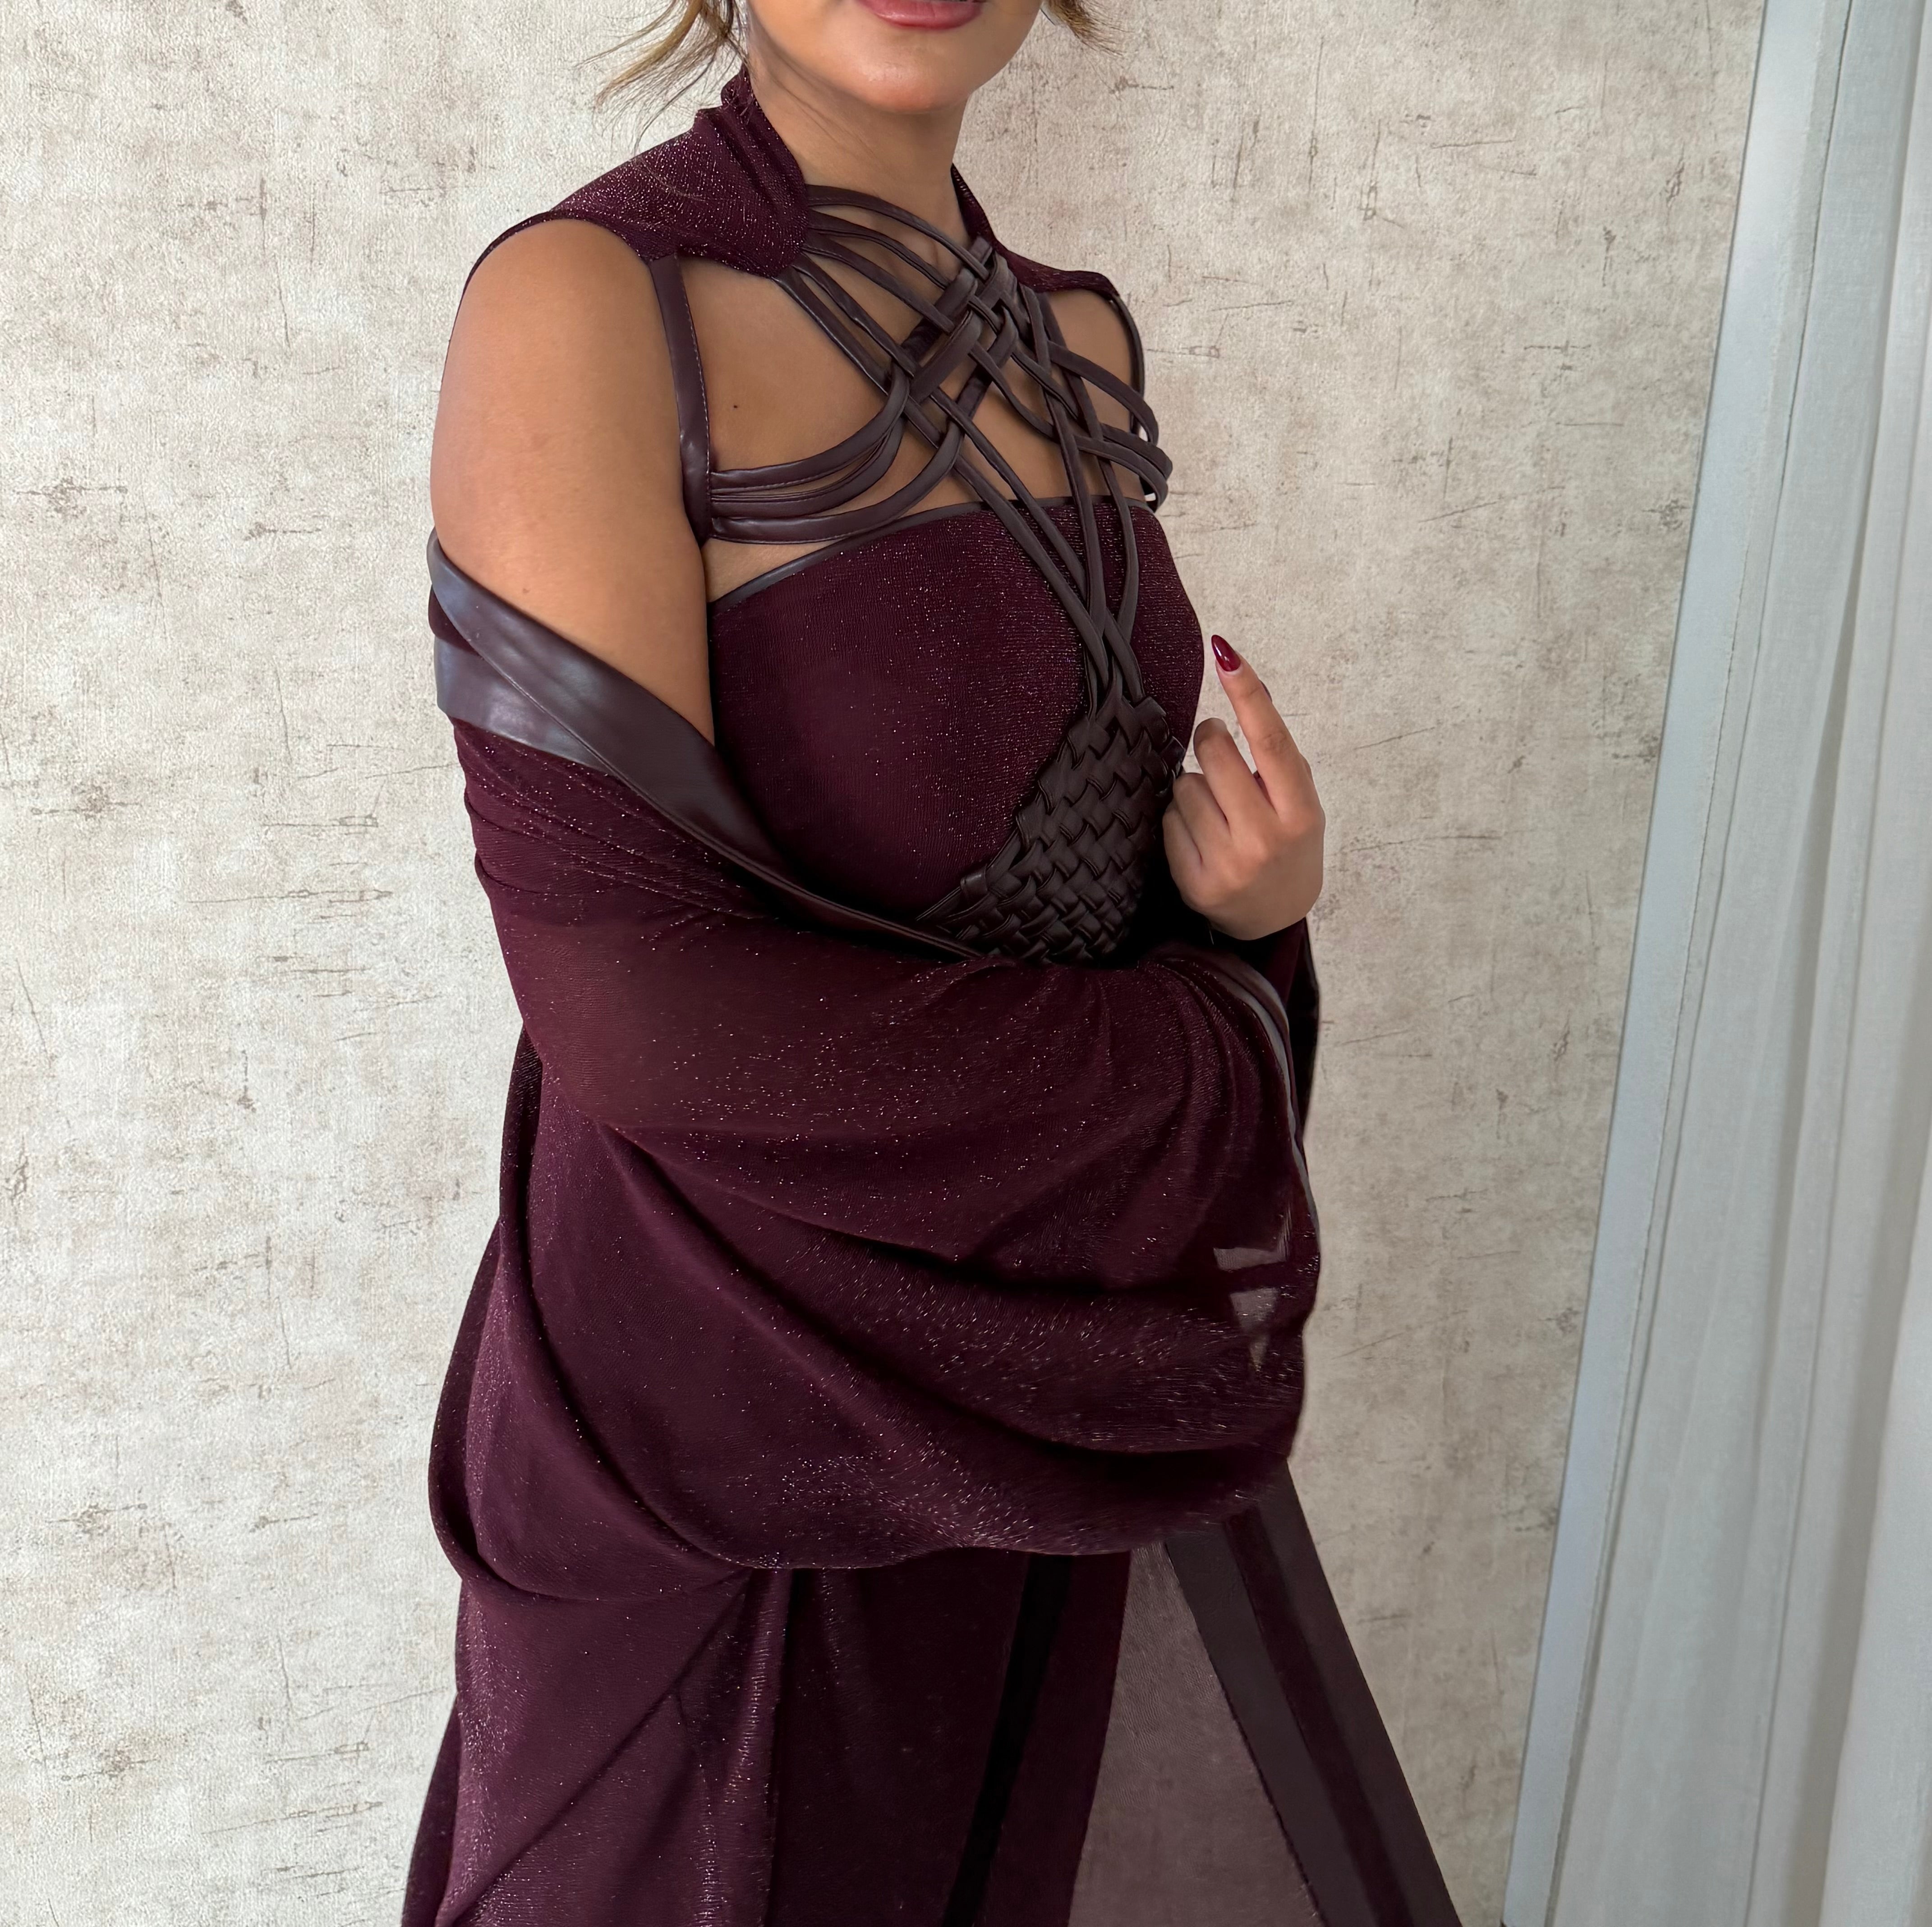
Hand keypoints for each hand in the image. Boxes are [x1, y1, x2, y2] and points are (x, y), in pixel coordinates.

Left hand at [1162, 635, 1324, 940]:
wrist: (1274, 916)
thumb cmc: (1286, 842)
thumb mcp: (1299, 801)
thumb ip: (1277, 755)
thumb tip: (1246, 686)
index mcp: (1300, 813)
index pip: (1270, 742)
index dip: (1248, 694)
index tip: (1226, 654)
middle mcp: (1265, 838)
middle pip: (1215, 755)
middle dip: (1210, 738)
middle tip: (1216, 744)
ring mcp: (1228, 864)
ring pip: (1185, 786)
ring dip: (1194, 786)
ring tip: (1217, 810)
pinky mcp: (1195, 883)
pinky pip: (1169, 821)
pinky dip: (1180, 820)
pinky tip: (1201, 837)